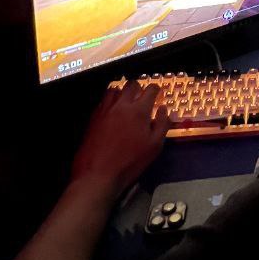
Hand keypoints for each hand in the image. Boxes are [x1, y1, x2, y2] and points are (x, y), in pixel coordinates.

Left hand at [70, 81, 168, 198]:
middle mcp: (121, 105)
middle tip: (143, 95)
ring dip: (123, 92)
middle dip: (139, 87)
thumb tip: (164, 110)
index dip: (156, 89)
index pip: (150, 89)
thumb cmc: (130, 162)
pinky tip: (113, 111)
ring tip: (127, 100)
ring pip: (115, 90)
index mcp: (139, 110)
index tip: (158, 92)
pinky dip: (111, 101)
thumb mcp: (154, 146)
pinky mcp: (94, 118)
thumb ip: (162, 124)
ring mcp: (105, 110)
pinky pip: (103, 101)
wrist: (98, 174)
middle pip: (131, 85)